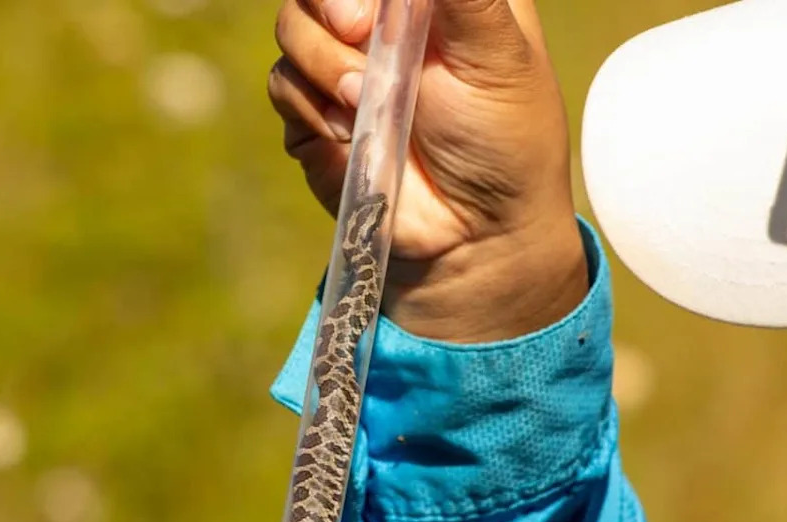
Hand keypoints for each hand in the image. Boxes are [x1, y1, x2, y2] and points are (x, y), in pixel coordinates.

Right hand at [268, 0, 586, 341]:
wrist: (476, 233)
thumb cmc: (505, 140)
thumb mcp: (500, 53)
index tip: (367, 8)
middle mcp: (379, 21)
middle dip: (330, 9)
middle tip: (364, 42)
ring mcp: (341, 67)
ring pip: (289, 31)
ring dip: (325, 68)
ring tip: (368, 105)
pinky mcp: (314, 116)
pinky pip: (282, 89)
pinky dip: (310, 111)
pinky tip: (351, 136)